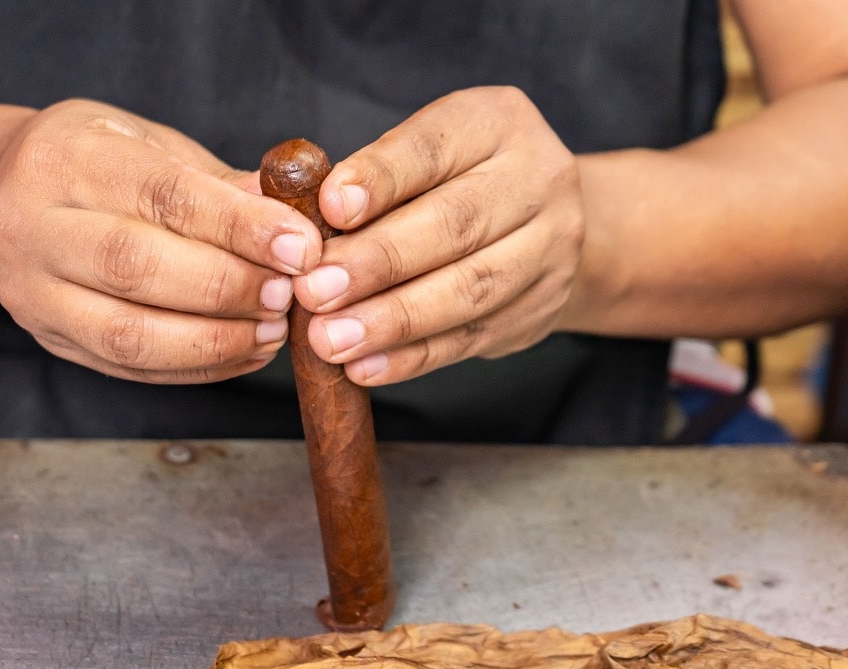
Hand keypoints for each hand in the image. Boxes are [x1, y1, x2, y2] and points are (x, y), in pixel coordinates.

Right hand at [0, 99, 322, 382]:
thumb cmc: (92, 161)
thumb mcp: (146, 143)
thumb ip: (215, 181)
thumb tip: (293, 217)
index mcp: (64, 160)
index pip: (160, 196)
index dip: (236, 225)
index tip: (299, 245)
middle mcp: (33, 227)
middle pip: (136, 268)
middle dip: (228, 287)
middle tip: (289, 293)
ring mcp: (33, 292)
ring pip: (128, 335)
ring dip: (215, 340)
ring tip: (273, 330)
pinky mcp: (50, 339)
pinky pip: (129, 369)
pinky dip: (197, 368)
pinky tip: (244, 352)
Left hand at [295, 87, 584, 385]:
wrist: (545, 220)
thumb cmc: (454, 179)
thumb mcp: (421, 152)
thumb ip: (371, 178)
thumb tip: (298, 219)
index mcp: (496, 123)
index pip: (434, 148)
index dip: (380, 180)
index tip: (328, 208)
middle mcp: (537, 180)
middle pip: (455, 225)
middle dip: (377, 263)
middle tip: (313, 292)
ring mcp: (549, 248)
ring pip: (468, 290)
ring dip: (391, 320)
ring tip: (330, 339)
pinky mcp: (539, 307)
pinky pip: (470, 338)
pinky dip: (412, 357)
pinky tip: (365, 367)